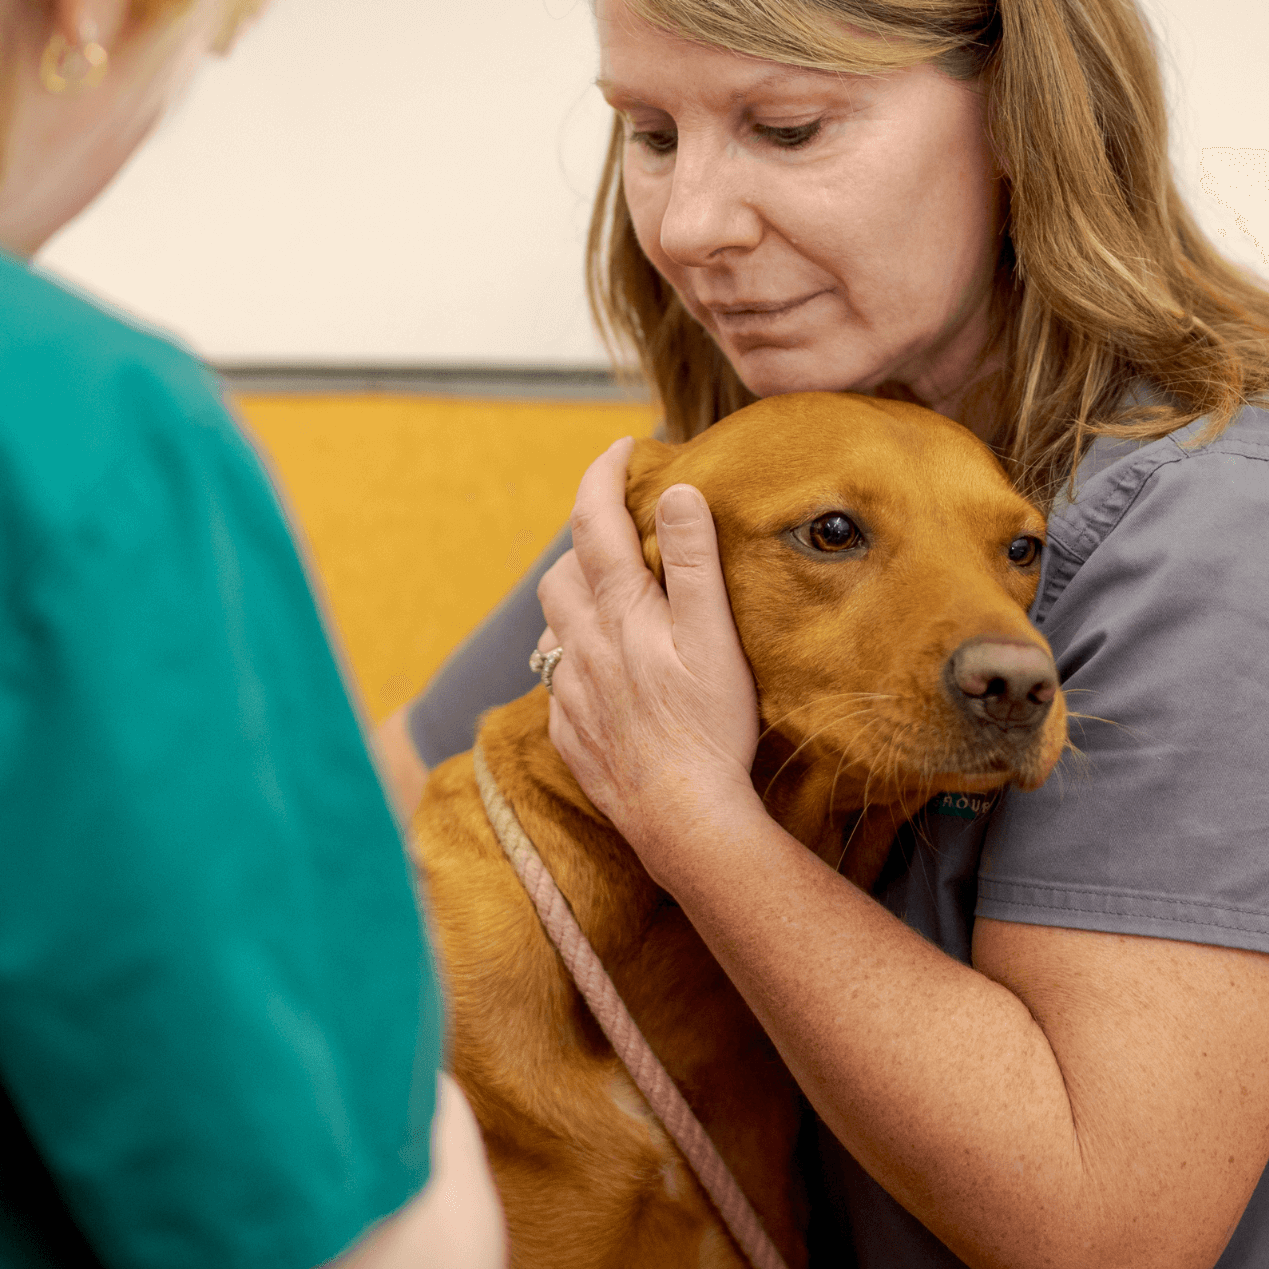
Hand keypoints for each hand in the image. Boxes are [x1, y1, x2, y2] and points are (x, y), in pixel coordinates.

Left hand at [536, 437, 759, 876]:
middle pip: (563, 570)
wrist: (682, 819)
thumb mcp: (714, 635)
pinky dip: (579, 660)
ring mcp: (569, 692)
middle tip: (623, 534)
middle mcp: (581, 645)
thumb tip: (675, 491)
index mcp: (618, 611)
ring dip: (576, 600)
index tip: (623, 449)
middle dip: (586, 541)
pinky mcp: (570, 734)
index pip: (594, 519)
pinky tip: (608, 674)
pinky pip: (559, 681)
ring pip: (554, 626)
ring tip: (613, 601)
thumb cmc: (710, 727)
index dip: (603, 474)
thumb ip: (692, 561)